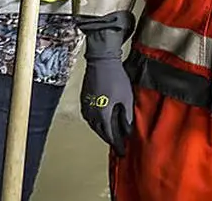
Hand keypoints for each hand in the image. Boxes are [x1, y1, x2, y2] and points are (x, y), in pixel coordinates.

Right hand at [79, 14, 134, 155]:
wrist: (102, 61)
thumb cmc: (116, 78)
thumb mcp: (126, 98)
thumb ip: (127, 117)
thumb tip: (127, 131)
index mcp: (102, 114)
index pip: (110, 135)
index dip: (117, 144)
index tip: (122, 152)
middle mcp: (91, 112)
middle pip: (100, 132)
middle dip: (109, 139)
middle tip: (117, 144)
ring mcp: (86, 105)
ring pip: (93, 125)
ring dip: (101, 131)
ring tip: (110, 134)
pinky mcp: (84, 98)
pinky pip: (89, 116)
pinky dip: (96, 122)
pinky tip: (101, 120)